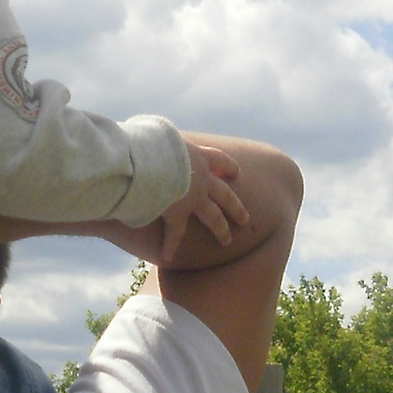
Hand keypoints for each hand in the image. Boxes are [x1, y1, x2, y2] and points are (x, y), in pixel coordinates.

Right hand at [155, 142, 248, 260]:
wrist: (154, 160)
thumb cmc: (153, 143)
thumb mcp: (161, 135)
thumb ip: (161, 140)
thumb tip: (147, 136)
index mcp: (197, 156)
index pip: (218, 159)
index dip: (228, 166)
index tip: (236, 172)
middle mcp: (201, 179)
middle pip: (225, 195)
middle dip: (236, 207)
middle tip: (245, 219)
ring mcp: (193, 198)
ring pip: (213, 217)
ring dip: (221, 229)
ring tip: (227, 241)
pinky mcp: (177, 214)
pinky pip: (175, 233)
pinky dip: (171, 245)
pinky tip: (169, 257)